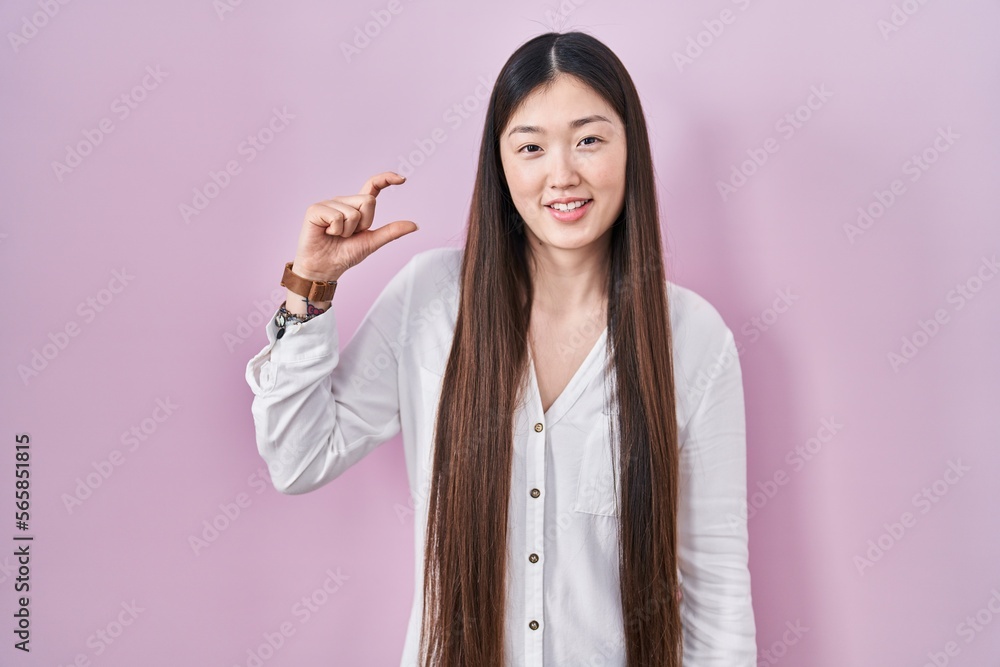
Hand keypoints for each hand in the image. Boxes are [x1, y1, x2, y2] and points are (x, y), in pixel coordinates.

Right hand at [292, 171, 417, 280]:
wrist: (324, 269)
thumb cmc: (344, 255)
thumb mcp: (372, 242)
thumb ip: (391, 232)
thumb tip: (415, 225)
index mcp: (356, 207)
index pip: (373, 187)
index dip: (386, 179)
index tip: (402, 179)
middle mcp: (343, 201)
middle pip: (368, 201)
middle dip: (364, 223)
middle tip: (349, 235)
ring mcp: (329, 203)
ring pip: (353, 212)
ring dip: (348, 231)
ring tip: (336, 236)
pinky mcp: (315, 209)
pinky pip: (337, 216)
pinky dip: (335, 231)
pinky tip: (326, 234)